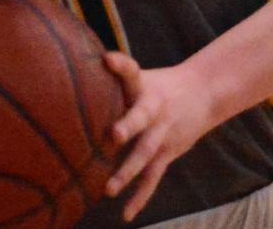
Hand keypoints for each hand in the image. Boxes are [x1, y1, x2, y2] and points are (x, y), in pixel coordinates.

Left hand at [102, 55, 219, 221]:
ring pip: (145, 152)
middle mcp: (154, 108)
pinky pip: (153, 177)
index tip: (107, 59)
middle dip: (128, 125)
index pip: (132, 71)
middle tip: (114, 134)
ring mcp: (162, 132)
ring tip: (108, 189)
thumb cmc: (159, 85)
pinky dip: (140, 196)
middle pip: (141, 116)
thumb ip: (112, 81)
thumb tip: (68, 77)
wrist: (205, 91)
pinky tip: (126, 214)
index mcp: (144, 86)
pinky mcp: (167, 151)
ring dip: (128, 171)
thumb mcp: (141, 77)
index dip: (120, 64)